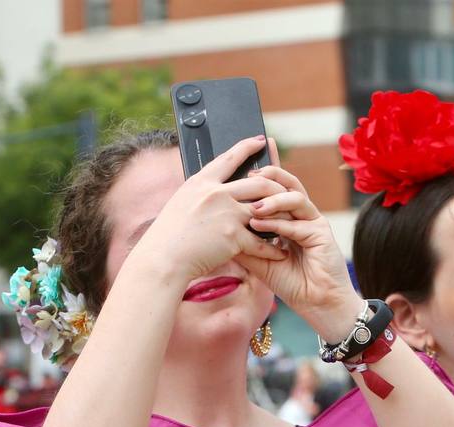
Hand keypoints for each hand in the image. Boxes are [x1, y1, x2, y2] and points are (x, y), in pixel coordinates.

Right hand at [130, 135, 287, 286]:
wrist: (162, 259)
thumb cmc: (167, 237)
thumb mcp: (181, 205)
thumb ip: (201, 196)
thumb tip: (214, 192)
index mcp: (200, 182)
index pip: (228, 158)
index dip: (246, 147)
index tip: (259, 140)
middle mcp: (215, 193)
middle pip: (257, 181)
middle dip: (275, 185)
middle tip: (286, 189)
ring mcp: (226, 213)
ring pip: (264, 207)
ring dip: (280, 215)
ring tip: (290, 220)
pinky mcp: (233, 236)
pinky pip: (260, 241)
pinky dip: (271, 249)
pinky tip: (280, 252)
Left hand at [237, 153, 360, 342]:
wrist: (316, 303)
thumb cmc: (290, 283)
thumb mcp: (258, 261)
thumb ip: (243, 243)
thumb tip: (217, 229)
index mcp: (288, 218)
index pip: (273, 190)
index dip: (258, 180)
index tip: (236, 177)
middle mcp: (301, 215)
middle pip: (286, 184)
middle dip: (266, 178)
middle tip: (245, 177)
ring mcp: (312, 221)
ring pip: (294, 197)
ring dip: (272, 200)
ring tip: (252, 207)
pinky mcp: (321, 232)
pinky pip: (299, 221)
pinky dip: (279, 223)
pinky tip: (260, 225)